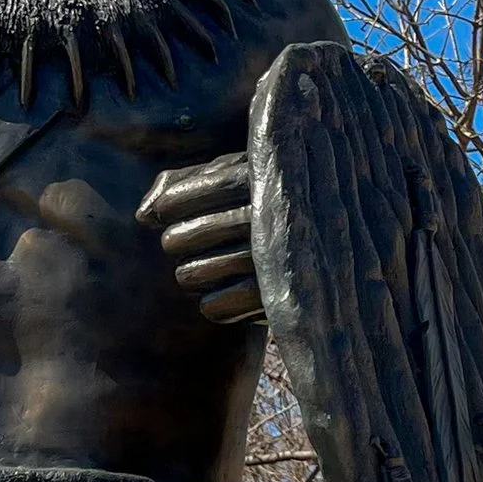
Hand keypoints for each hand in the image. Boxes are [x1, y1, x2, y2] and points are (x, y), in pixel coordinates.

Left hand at [138, 150, 264, 323]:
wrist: (339, 252)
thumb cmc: (270, 203)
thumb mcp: (234, 175)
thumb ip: (180, 183)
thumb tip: (143, 216)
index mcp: (255, 174)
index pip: (178, 198)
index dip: (168, 207)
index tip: (169, 211)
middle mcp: (264, 215)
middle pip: (175, 240)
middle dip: (178, 243)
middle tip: (196, 241)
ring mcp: (271, 258)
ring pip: (189, 276)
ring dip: (194, 275)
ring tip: (217, 266)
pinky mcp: (276, 298)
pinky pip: (212, 307)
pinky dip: (216, 304)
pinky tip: (235, 292)